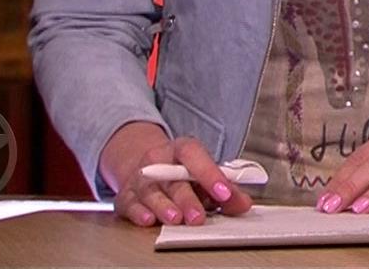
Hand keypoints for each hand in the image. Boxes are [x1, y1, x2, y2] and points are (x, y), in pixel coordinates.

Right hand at [102, 124, 252, 226]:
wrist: (149, 168)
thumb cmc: (183, 173)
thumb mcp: (205, 176)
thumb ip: (227, 190)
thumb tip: (243, 204)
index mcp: (182, 149)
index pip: (195, 155)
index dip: (210, 173)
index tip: (224, 192)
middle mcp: (158, 161)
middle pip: (172, 179)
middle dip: (186, 199)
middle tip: (198, 217)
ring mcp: (139, 178)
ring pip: (150, 191)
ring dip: (163, 207)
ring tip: (175, 219)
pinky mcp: (125, 196)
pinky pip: (129, 204)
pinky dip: (138, 212)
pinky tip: (148, 219)